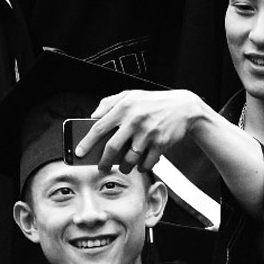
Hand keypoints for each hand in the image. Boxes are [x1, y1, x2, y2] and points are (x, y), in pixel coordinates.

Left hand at [74, 89, 201, 173]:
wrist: (184, 107)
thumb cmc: (153, 102)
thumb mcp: (131, 95)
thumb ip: (110, 103)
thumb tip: (93, 116)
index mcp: (124, 107)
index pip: (99, 127)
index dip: (86, 142)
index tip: (79, 153)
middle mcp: (135, 119)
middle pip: (112, 147)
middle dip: (104, 162)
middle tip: (101, 168)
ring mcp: (149, 132)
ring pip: (129, 159)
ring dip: (124, 167)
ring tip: (123, 167)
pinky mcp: (161, 143)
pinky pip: (147, 163)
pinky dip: (142, 168)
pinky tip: (141, 165)